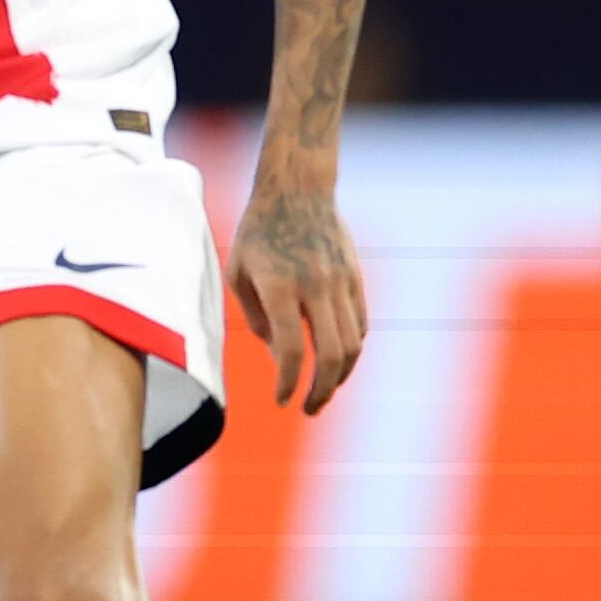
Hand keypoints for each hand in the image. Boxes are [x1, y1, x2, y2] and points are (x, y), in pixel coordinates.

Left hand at [229, 166, 367, 416]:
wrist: (297, 191)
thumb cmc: (257, 234)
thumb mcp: (240, 274)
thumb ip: (258, 318)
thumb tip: (281, 357)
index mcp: (280, 286)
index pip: (292, 349)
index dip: (289, 382)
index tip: (281, 401)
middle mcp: (315, 286)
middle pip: (332, 353)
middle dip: (321, 390)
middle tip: (308, 409)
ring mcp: (341, 281)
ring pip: (353, 343)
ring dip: (341, 375)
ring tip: (323, 392)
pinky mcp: (356, 277)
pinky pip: (360, 323)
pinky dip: (352, 349)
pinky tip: (337, 361)